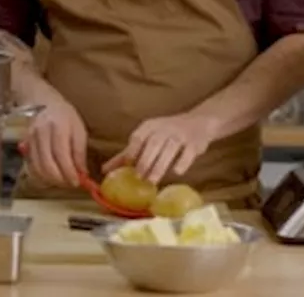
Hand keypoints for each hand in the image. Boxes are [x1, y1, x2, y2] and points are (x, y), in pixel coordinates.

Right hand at [24, 98, 87, 188]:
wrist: (43, 102)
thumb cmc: (65, 116)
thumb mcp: (79, 129)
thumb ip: (80, 152)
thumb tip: (82, 173)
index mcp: (58, 127)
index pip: (61, 155)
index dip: (68, 172)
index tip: (76, 182)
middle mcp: (41, 133)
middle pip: (47, 164)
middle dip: (59, 179)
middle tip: (69, 184)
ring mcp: (30, 140)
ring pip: (37, 167)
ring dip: (50, 180)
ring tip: (62, 181)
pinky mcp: (25, 145)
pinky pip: (31, 166)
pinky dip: (41, 176)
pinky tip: (51, 177)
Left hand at [101, 113, 218, 185]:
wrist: (198, 122)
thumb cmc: (166, 133)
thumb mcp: (146, 138)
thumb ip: (127, 154)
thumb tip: (104, 169)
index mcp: (150, 126)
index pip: (138, 136)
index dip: (133, 150)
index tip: (129, 165)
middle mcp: (164, 128)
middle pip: (153, 143)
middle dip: (145, 160)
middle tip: (140, 177)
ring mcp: (180, 134)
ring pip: (170, 148)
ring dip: (160, 165)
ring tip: (152, 181)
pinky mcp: (194, 143)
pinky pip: (188, 152)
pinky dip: (182, 162)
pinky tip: (176, 172)